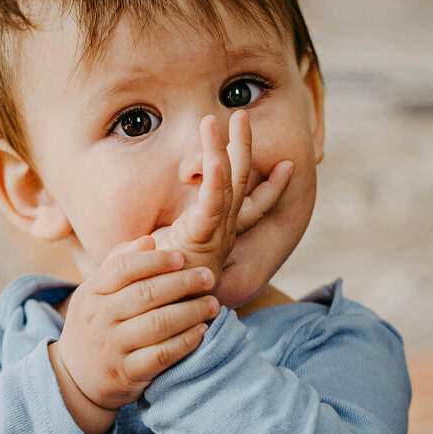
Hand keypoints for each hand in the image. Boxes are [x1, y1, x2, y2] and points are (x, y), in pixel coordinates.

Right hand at [48, 236, 220, 433]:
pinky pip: (162, 355)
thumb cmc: (94, 326)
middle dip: (183, 283)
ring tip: (212, 304)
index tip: (182, 257)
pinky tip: (202, 331)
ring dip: (191, 312)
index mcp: (91, 293)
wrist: (75, 380)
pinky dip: (185, 342)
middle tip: (209, 278)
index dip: (156, 261)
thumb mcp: (94, 294)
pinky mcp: (128, 373)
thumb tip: (149, 241)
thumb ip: (119, 263)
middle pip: (146, 294)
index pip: (124, 268)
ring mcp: (113, 348)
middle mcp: (99, 319)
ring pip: (158, 324)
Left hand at [151, 110, 293, 287]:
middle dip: (243, 148)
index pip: (251, 207)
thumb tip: (143, 241)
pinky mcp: (202, 236)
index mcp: (219, 236)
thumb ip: (152, 251)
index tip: (288, 167)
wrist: (161, 318)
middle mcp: (223, 232)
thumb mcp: (157, 265)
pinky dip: (214, 173)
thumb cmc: (158, 290)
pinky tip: (213, 151)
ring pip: (228, 182)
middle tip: (243, 116)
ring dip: (228, 148)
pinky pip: (212, 199)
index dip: (271, 188)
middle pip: (241, 182)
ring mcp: (216, 233)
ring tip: (226, 118)